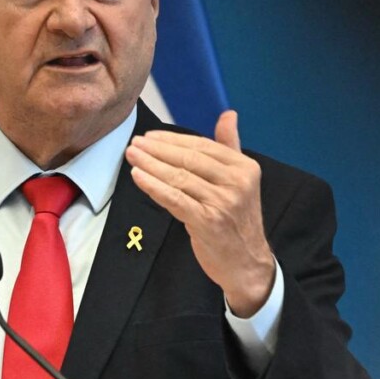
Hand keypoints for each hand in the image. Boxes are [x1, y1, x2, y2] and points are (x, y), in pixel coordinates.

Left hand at [125, 110, 274, 316]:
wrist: (247, 263)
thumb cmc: (237, 221)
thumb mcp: (241, 181)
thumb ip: (231, 147)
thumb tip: (229, 115)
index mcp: (245, 168)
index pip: (203, 146)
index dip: (173, 139)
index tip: (151, 136)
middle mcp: (237, 182)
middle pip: (189, 159)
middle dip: (158, 150)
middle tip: (135, 143)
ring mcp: (223, 202)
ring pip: (179, 177)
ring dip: (151, 165)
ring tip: (132, 156)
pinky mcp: (208, 221)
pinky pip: (175, 199)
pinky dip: (154, 186)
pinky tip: (138, 177)